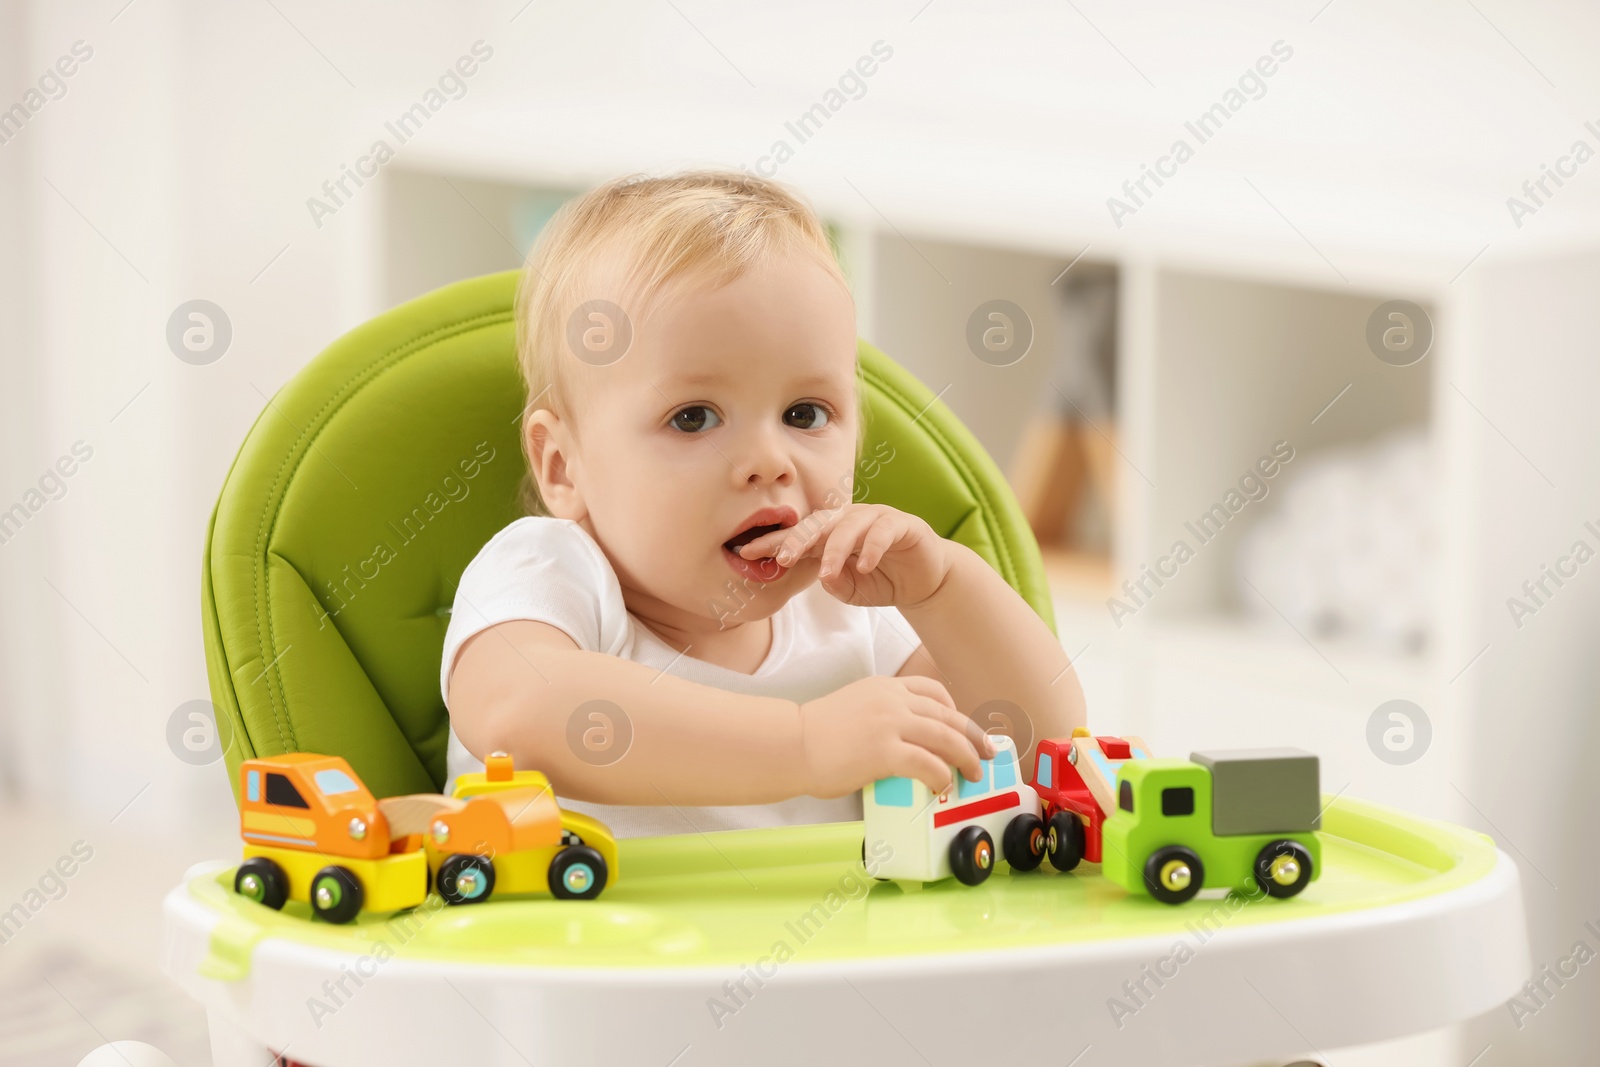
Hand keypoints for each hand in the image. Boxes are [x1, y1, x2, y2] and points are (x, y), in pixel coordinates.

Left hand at [739, 503, 952, 608]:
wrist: (926, 582)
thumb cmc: (884, 581)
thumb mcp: (853, 590)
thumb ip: (836, 585)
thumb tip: (824, 577)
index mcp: (831, 535)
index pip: (797, 535)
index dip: (772, 543)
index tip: (745, 553)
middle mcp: (849, 521)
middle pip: (817, 523)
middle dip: (796, 539)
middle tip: (781, 558)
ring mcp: (875, 519)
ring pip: (848, 525)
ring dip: (835, 549)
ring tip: (827, 573)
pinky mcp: (902, 524)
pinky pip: (882, 530)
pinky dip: (872, 547)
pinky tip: (865, 565)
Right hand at [798, 675, 994, 798]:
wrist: (792, 744)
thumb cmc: (818, 733)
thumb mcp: (855, 706)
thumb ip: (883, 714)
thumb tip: (905, 739)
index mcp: (885, 687)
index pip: (933, 690)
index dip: (955, 710)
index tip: (963, 727)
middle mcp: (892, 699)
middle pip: (947, 714)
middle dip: (973, 736)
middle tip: (987, 753)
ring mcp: (890, 724)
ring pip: (946, 737)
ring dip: (966, 757)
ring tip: (974, 773)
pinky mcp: (884, 751)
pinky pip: (927, 763)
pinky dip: (942, 775)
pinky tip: (943, 785)